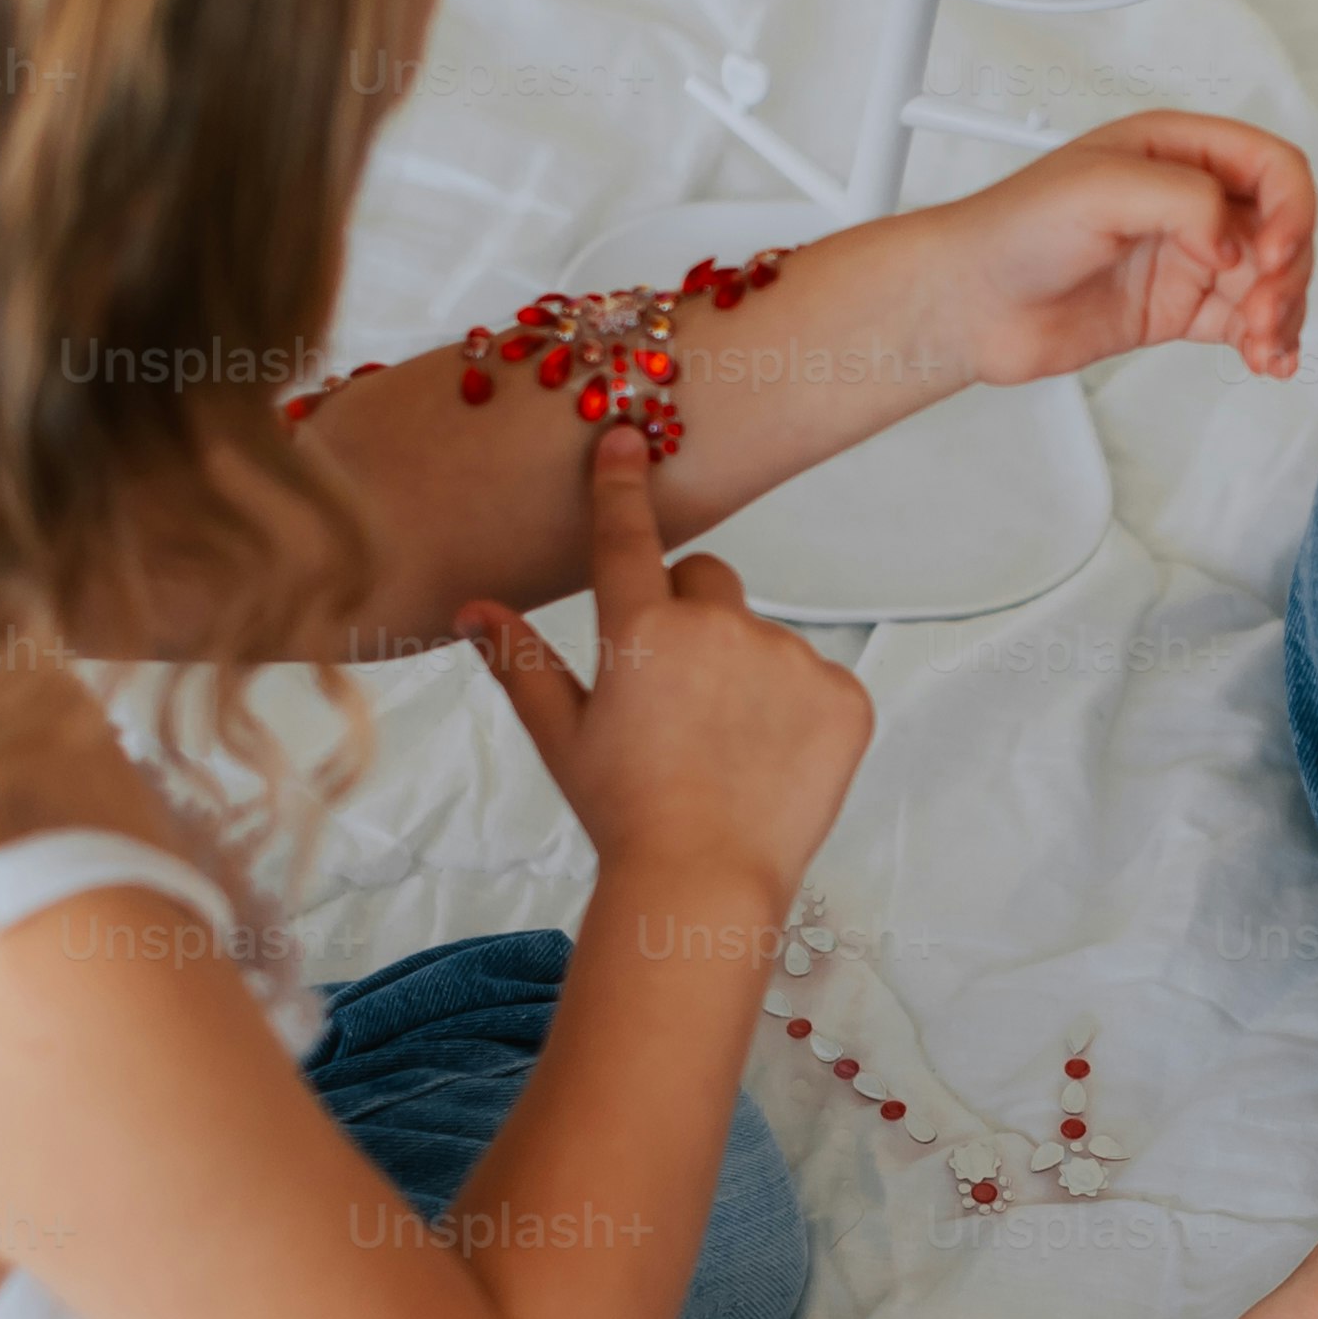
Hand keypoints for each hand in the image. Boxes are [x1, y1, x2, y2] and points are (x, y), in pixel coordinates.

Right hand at [462, 429, 871, 899]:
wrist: (703, 881)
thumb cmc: (624, 814)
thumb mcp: (563, 736)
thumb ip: (521, 661)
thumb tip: (473, 608)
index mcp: (644, 630)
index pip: (627, 536)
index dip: (622, 485)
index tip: (626, 437)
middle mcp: (721, 627)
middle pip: (705, 583)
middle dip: (689, 615)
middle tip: (674, 694)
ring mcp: (790, 660)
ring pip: (762, 640)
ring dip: (744, 673)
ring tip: (722, 750)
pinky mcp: (844, 698)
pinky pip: (817, 684)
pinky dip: (797, 714)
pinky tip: (768, 764)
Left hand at [915, 114, 1317, 387]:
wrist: (970, 303)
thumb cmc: (1013, 229)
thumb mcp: (1100, 188)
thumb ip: (1182, 199)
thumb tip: (1232, 241)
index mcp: (1177, 150)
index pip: (1272, 167)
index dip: (1291, 209)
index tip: (1271, 255)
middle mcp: (1189, 200)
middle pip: (1283, 229)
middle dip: (1288, 272)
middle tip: (1264, 310)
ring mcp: (1186, 257)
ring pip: (1272, 281)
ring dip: (1284, 313)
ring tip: (1263, 345)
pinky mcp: (1176, 308)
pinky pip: (1245, 322)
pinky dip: (1268, 342)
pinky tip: (1268, 361)